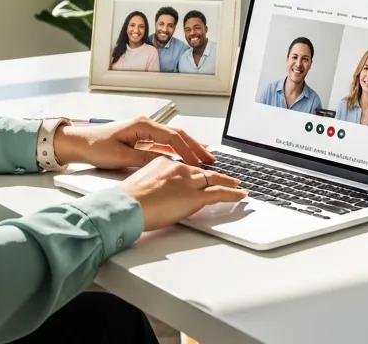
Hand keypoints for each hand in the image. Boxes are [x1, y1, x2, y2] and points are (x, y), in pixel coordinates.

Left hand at [53, 117, 214, 169]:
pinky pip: (163, 145)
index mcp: (142, 125)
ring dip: (188, 148)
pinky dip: (176, 151)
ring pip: (172, 139)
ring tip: (204, 158)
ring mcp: (143, 132)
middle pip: (177, 135)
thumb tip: (165, 162)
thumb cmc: (95, 147)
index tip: (201, 161)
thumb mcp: (120, 156)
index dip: (189, 150)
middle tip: (210, 159)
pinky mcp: (140, 140)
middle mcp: (145, 125)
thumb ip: (143, 159)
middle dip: (195, 146)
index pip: (173, 137)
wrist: (79, 143)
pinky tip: (184, 159)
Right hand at [119, 156, 246, 230]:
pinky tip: (240, 194)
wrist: (127, 205)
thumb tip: (161, 190)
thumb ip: (157, 181)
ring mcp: (187, 181)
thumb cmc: (129, 198)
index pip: (187, 166)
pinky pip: (218, 193)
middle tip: (228, 177)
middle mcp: (179, 168)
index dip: (198, 172)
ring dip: (228, 183)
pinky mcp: (194, 196)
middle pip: (203, 171)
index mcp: (165, 162)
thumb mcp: (142, 181)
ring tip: (237, 186)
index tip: (203, 174)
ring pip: (214, 180)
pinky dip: (232, 193)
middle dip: (217, 175)